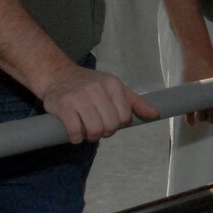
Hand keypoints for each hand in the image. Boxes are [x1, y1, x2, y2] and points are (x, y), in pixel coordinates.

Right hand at [39, 64, 158, 142]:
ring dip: (90, 136)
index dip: (117, 123)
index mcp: (113, 85)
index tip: (108, 118)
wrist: (57, 75)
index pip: (125, 117)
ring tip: (86, 129)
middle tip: (96, 125)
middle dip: (104, 131)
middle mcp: (97, 89)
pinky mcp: (64, 107)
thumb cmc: (89, 84)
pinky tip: (75, 131)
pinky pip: (76, 132)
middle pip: (111, 126)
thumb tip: (155, 114)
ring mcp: (80, 98)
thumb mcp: (114, 88)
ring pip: (95, 130)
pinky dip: (76, 137)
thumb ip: (135, 102)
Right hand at [180, 47, 212, 129]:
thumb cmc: (210, 65)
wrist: (197, 54)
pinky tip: (191, 123)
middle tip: (209, 118)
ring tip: (199, 116)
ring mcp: (200, 96)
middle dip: (211, 119)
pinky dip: (190, 119)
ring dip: (201, 118)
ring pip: (201, 116)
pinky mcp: (189, 95)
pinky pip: (189, 112)